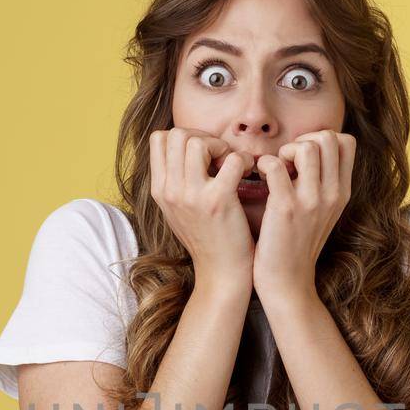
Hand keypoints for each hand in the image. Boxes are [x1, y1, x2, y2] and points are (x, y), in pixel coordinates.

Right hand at [147, 127, 254, 295]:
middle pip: (177, 134)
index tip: (204, 154)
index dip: (185, 136)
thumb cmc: (207, 239)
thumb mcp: (178, 210)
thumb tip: (181, 150)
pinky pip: (231, 160)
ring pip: (197, 142)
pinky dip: (244, 160)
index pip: (159, 139)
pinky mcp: (218, 202)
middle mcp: (170, 191)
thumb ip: (176, 181)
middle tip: (221, 156)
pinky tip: (249, 173)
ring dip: (221, 146)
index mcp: (160, 190)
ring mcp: (192, 197)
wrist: (222, 274)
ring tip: (233, 164)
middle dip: (203, 137)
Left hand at [251, 130, 355, 300]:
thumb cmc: (296, 246)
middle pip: (328, 138)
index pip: (347, 142)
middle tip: (287, 162)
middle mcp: (332, 194)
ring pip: (307, 147)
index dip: (322, 139)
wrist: (288, 283)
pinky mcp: (286, 208)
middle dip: (302, 140)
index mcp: (342, 193)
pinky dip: (264, 164)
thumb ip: (323, 185)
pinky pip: (276, 165)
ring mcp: (312, 201)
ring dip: (284, 151)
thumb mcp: (322, 214)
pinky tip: (260, 179)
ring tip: (275, 170)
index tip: (302, 158)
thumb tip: (310, 153)